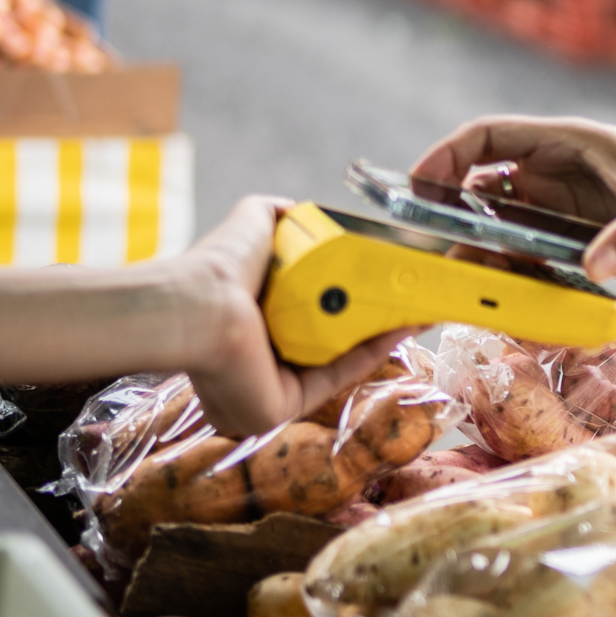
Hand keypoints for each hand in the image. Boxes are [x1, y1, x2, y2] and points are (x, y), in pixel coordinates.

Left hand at [170, 196, 413, 434]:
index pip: (306, 316)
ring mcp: (268, 391)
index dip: (347, 299)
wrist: (199, 307)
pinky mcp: (281, 408)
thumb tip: (297, 208)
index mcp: (247, 328)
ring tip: (416, 309)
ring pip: (336, 363)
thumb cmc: (217, 268)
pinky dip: (370, 354)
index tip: (383, 281)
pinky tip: (400, 328)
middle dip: (371, 319)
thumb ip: (274, 216)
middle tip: (408, 298)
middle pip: (327, 342)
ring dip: (379, 336)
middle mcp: (256, 365)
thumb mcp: (251, 226)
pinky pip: (334, 379)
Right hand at [413, 115, 615, 278]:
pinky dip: (513, 265)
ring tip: (470, 282)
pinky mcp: (572, 230)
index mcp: (564, 141)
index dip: (444, 156)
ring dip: (483, 248)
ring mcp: (560, 200)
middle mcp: (553, 168)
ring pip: (501, 221)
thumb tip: (596, 267)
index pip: (485, 136)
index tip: (415, 187)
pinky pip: (528, 247)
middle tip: (436, 254)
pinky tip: (509, 291)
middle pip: (482, 186)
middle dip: (455, 217)